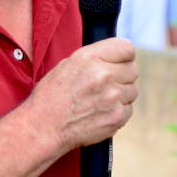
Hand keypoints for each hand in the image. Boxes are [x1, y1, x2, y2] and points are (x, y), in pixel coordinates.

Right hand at [24, 37, 137, 153]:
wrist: (44, 127)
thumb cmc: (51, 96)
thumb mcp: (67, 65)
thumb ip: (95, 58)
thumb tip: (115, 58)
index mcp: (90, 58)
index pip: (126, 48)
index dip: (123, 56)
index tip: (119, 62)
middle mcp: (104, 75)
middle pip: (133, 70)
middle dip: (122, 76)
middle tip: (107, 85)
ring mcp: (112, 97)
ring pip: (132, 91)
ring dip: (120, 95)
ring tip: (100, 101)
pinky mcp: (116, 117)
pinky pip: (128, 109)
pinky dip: (118, 112)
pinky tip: (100, 113)